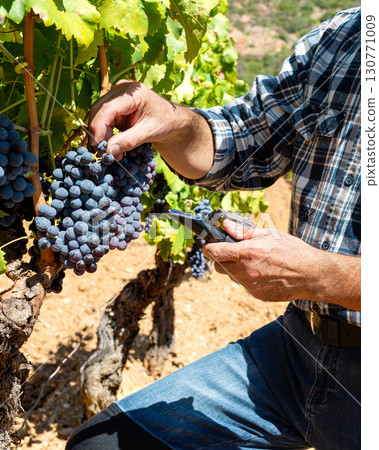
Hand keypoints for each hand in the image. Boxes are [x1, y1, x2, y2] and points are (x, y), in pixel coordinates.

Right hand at [88, 80, 178, 159]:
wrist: (171, 119)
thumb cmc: (165, 122)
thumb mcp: (149, 132)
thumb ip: (129, 141)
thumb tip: (109, 150)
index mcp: (133, 92)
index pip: (108, 108)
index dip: (98, 127)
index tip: (96, 145)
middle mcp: (122, 89)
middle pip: (99, 110)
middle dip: (99, 133)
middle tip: (103, 153)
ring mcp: (117, 96)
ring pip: (98, 116)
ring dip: (102, 135)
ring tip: (112, 152)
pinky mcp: (115, 105)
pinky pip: (103, 119)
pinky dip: (105, 134)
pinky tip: (113, 146)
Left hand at [202, 220, 342, 303]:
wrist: (312, 275)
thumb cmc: (292, 250)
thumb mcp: (268, 234)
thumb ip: (243, 231)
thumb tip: (225, 225)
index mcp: (246, 253)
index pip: (213, 252)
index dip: (208, 247)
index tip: (210, 244)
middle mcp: (245, 271)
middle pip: (218, 266)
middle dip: (221, 258)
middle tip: (233, 251)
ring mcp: (250, 285)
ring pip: (231, 276)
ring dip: (235, 268)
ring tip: (253, 261)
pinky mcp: (256, 295)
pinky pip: (244, 285)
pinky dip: (247, 277)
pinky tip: (263, 272)